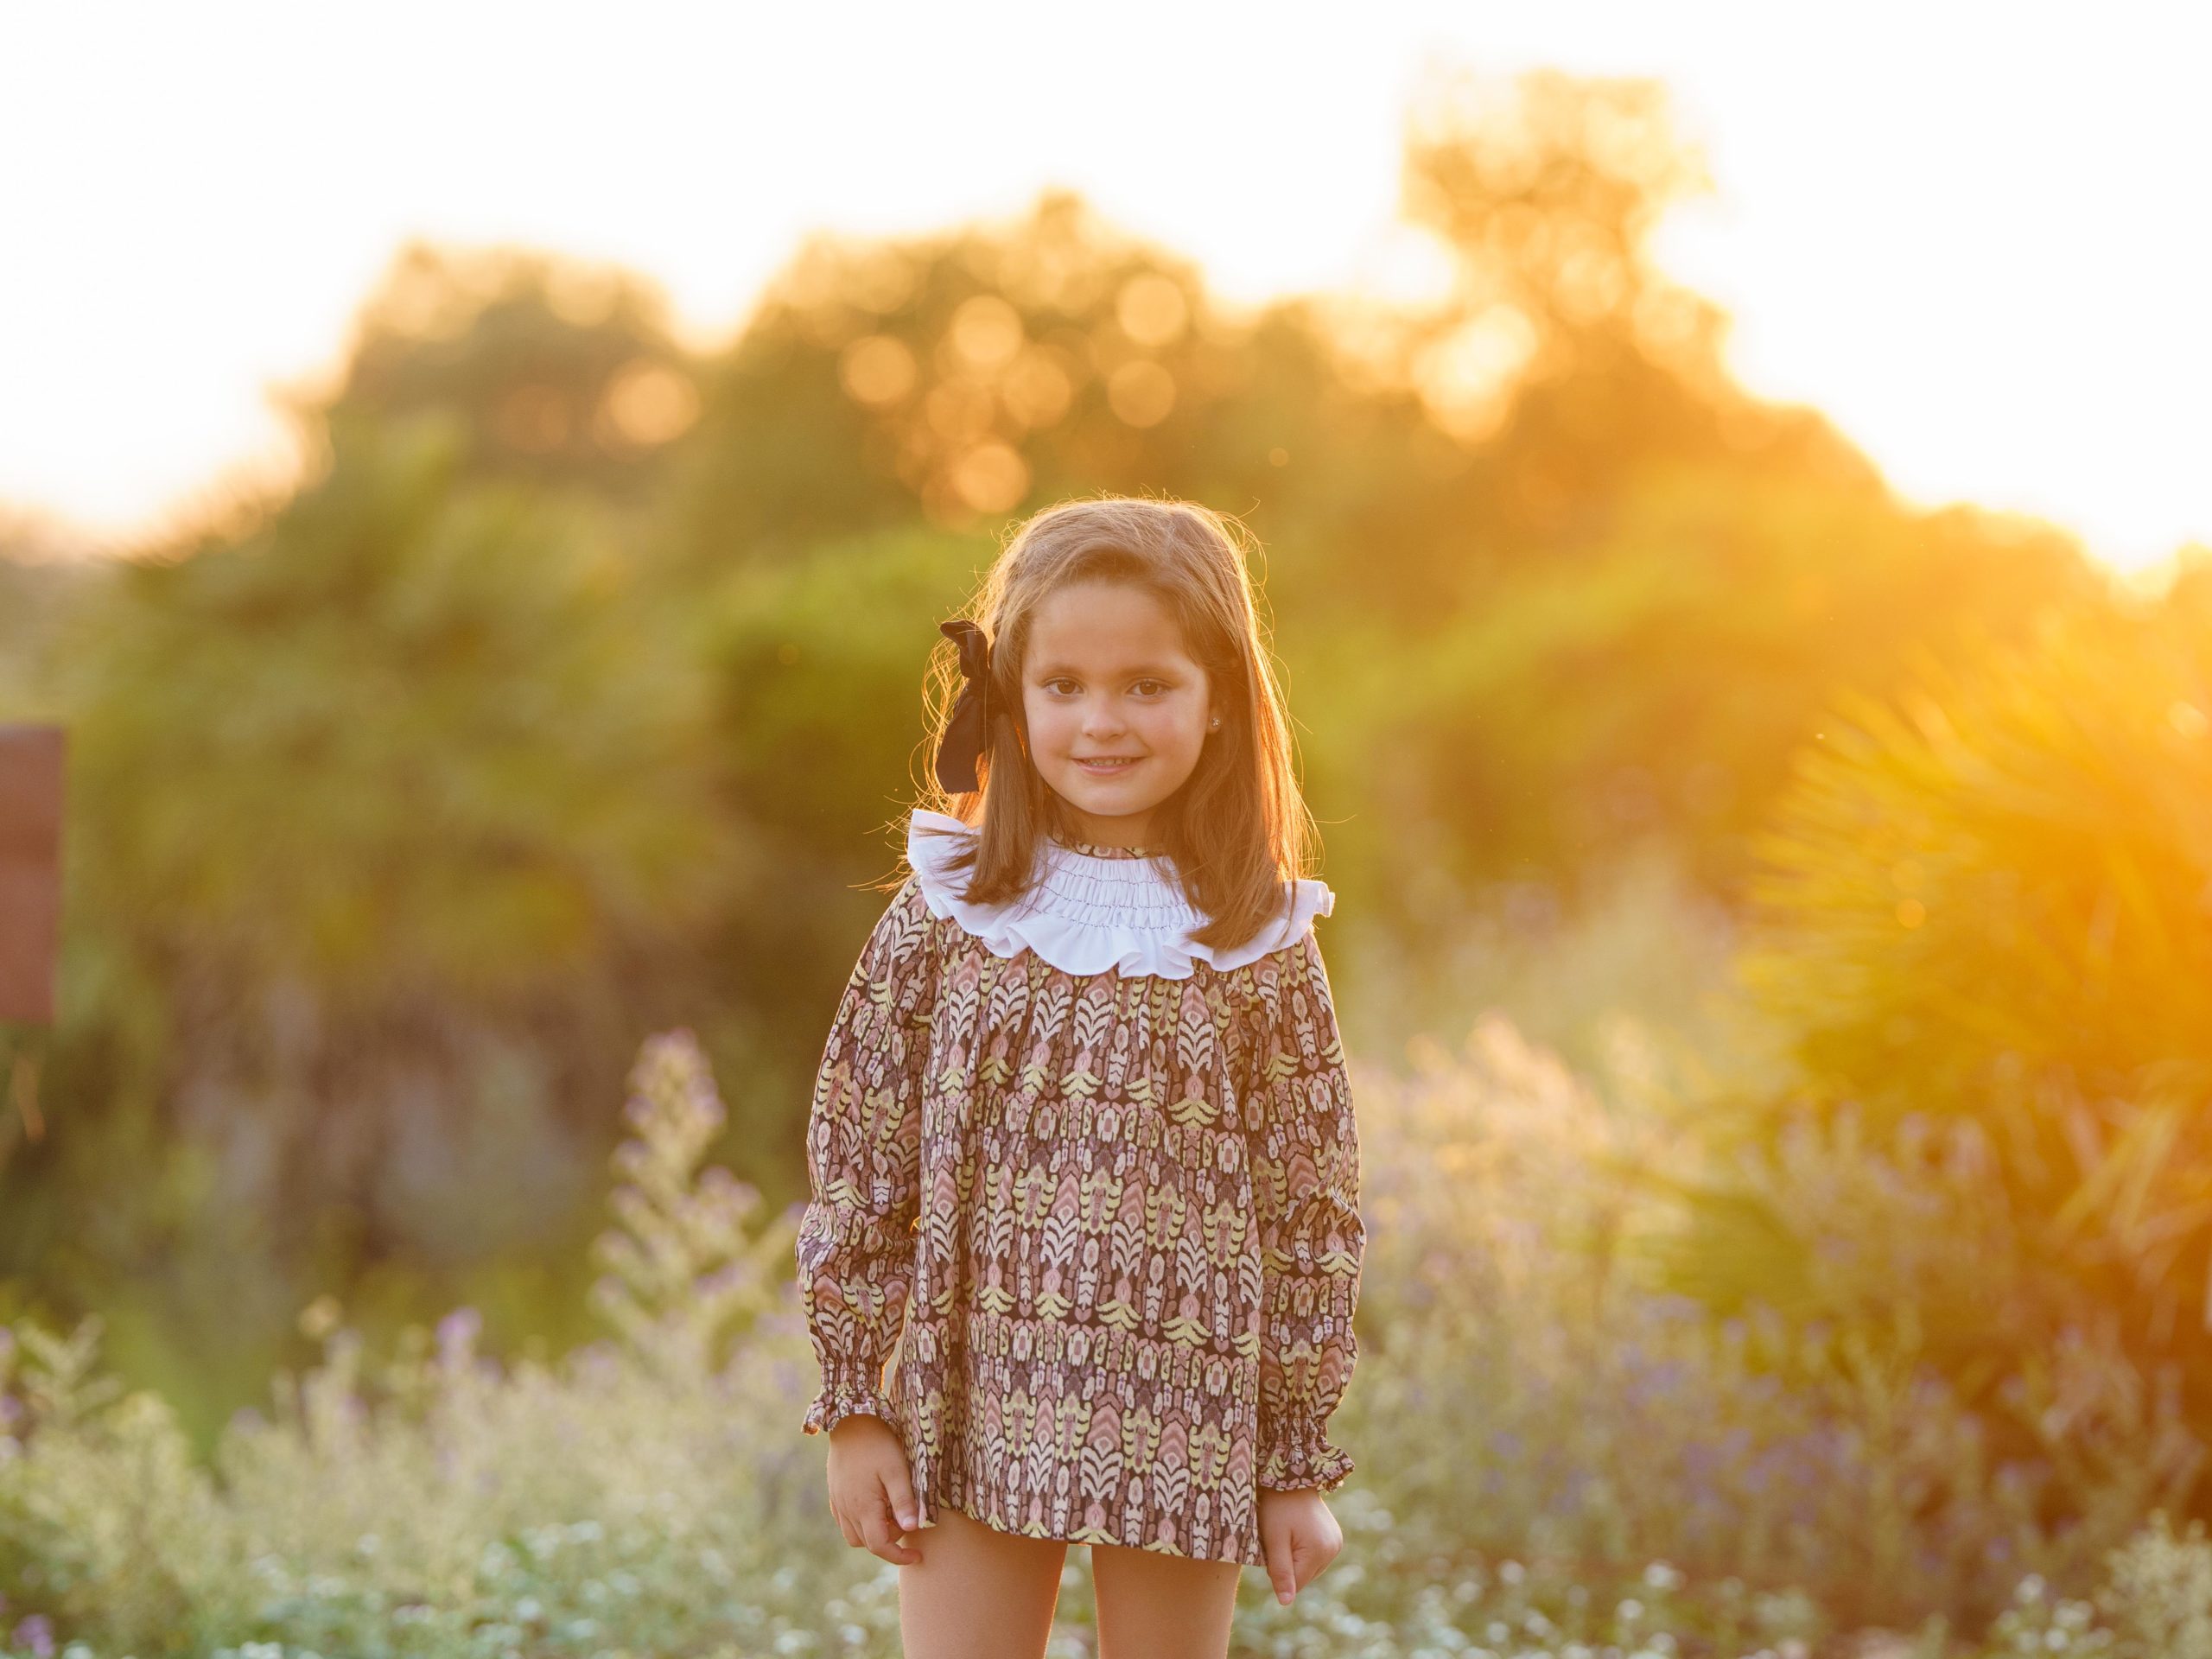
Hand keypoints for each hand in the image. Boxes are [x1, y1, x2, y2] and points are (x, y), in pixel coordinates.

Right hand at [824, 1414, 922, 1565]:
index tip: (917, 1556)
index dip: (898, 1556)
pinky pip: (845, 1521)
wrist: (850, 1421)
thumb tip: (912, 1529)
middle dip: (889, 1541)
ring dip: (873, 1534)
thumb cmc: (877, 1444)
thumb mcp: (897, 1470)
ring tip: (890, 1514)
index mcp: (863, 1508)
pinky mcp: (835, 1494)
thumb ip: (903, 1501)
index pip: (879, 1546)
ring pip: (854, 1535)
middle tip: (905, 1520)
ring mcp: (838, 1502)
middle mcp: (847, 1510)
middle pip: (867, 1543)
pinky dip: (861, 1523)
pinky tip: (875, 1505)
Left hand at [1257, 1487, 1342, 1605]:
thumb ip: (1281, 1572)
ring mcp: (1336, 1542)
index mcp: (1320, 1551)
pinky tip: (1296, 1532)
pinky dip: (1303, 1550)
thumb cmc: (1277, 1506)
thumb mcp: (1274, 1539)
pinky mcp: (1334, 1537)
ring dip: (1295, 1558)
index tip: (1271, 1548)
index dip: (1278, 1572)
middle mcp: (1334, 1549)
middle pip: (1303, 1576)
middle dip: (1287, 1565)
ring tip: (1287, 1533)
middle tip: (1277, 1538)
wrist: (1291, 1476)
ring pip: (1309, 1567)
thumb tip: (1286, 1602)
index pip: (1296, 1584)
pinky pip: (1315, 1556)